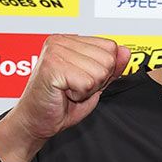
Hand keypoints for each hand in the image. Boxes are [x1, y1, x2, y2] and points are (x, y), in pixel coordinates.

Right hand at [0, 36, 129, 161]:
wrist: (36, 121)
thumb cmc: (60, 103)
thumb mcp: (94, 83)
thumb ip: (110, 67)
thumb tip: (125, 51)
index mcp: (69, 40)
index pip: (110, 47)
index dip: (104, 70)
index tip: (83, 79)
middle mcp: (60, 42)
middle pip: (108, 59)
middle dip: (97, 80)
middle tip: (74, 87)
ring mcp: (55, 51)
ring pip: (99, 71)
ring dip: (88, 89)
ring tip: (68, 90)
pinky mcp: (52, 66)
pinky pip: (87, 83)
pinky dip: (80, 95)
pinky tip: (63, 93)